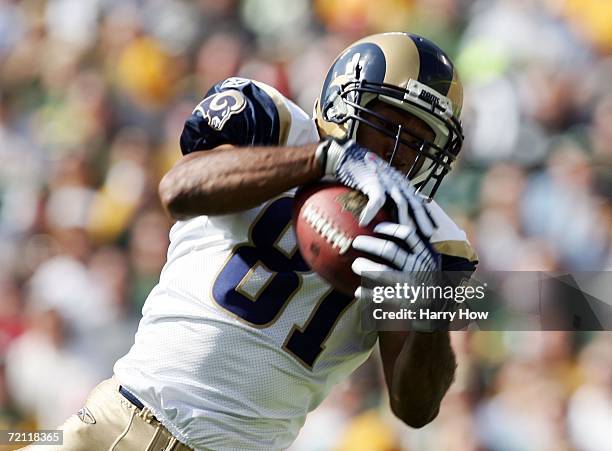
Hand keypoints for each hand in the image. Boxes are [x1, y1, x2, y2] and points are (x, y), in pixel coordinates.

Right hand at [316, 138, 435, 230]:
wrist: (349, 156)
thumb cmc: (365, 173)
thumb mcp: (383, 185)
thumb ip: (390, 197)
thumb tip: (394, 215)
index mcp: (402, 185)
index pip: (418, 202)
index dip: (427, 216)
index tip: (432, 230)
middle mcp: (398, 183)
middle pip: (414, 203)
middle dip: (422, 220)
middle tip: (427, 235)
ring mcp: (387, 182)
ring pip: (401, 203)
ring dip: (403, 220)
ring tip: (405, 234)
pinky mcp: (373, 182)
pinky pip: (375, 200)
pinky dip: (371, 213)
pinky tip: (365, 223)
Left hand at [351, 222, 454, 332]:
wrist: (435, 314)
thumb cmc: (424, 281)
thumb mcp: (428, 263)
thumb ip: (416, 248)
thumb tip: (397, 222)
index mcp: (426, 255)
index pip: (407, 235)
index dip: (389, 228)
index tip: (376, 227)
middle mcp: (419, 268)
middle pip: (390, 250)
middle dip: (369, 244)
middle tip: (356, 242)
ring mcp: (412, 285)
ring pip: (383, 272)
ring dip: (365, 267)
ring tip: (355, 265)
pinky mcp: (404, 303)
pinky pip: (380, 296)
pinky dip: (367, 293)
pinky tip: (358, 291)